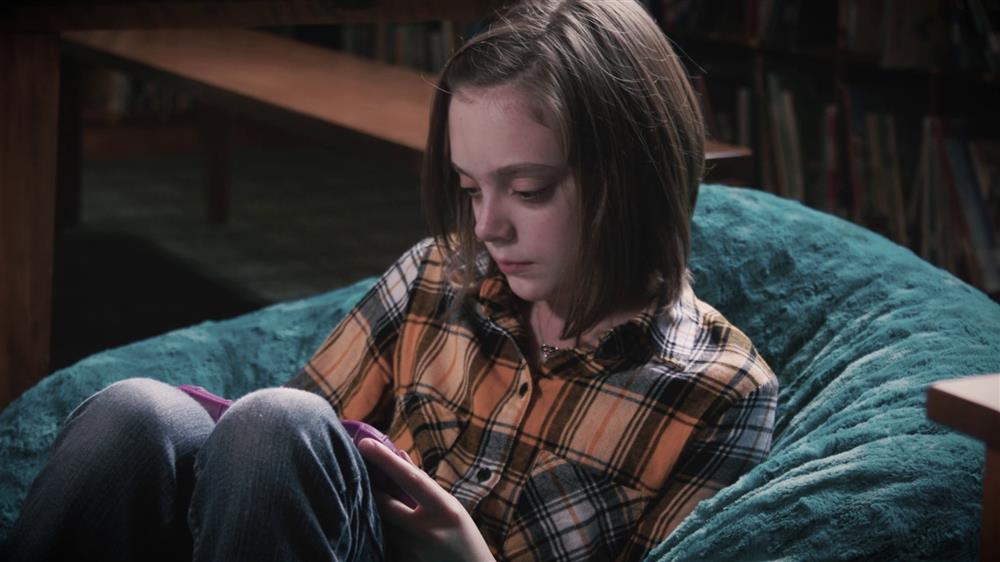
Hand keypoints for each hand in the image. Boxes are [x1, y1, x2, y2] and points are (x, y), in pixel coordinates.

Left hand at [358, 438, 495, 561]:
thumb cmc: (464, 538)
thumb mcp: (451, 506)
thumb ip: (424, 484)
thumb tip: (398, 454)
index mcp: (444, 510)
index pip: (409, 479)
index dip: (385, 460)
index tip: (365, 443)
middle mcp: (427, 532)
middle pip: (384, 503)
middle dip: (369, 485)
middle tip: (359, 467)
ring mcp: (412, 552)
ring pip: (381, 523)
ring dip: (375, 508)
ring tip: (377, 497)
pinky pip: (383, 541)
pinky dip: (382, 529)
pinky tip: (388, 525)